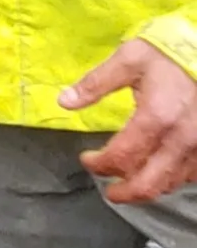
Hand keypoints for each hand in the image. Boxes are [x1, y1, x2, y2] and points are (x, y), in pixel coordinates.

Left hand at [61, 38, 196, 203]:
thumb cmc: (166, 54)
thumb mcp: (128, 59)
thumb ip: (95, 83)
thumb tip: (64, 101)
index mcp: (156, 118)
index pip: (122, 156)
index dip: (100, 164)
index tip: (87, 160)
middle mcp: (180, 140)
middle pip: (149, 183)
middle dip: (124, 193)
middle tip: (109, 191)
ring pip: (171, 184)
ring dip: (147, 187)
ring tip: (128, 183)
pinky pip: (189, 176)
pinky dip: (169, 179)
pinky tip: (156, 172)